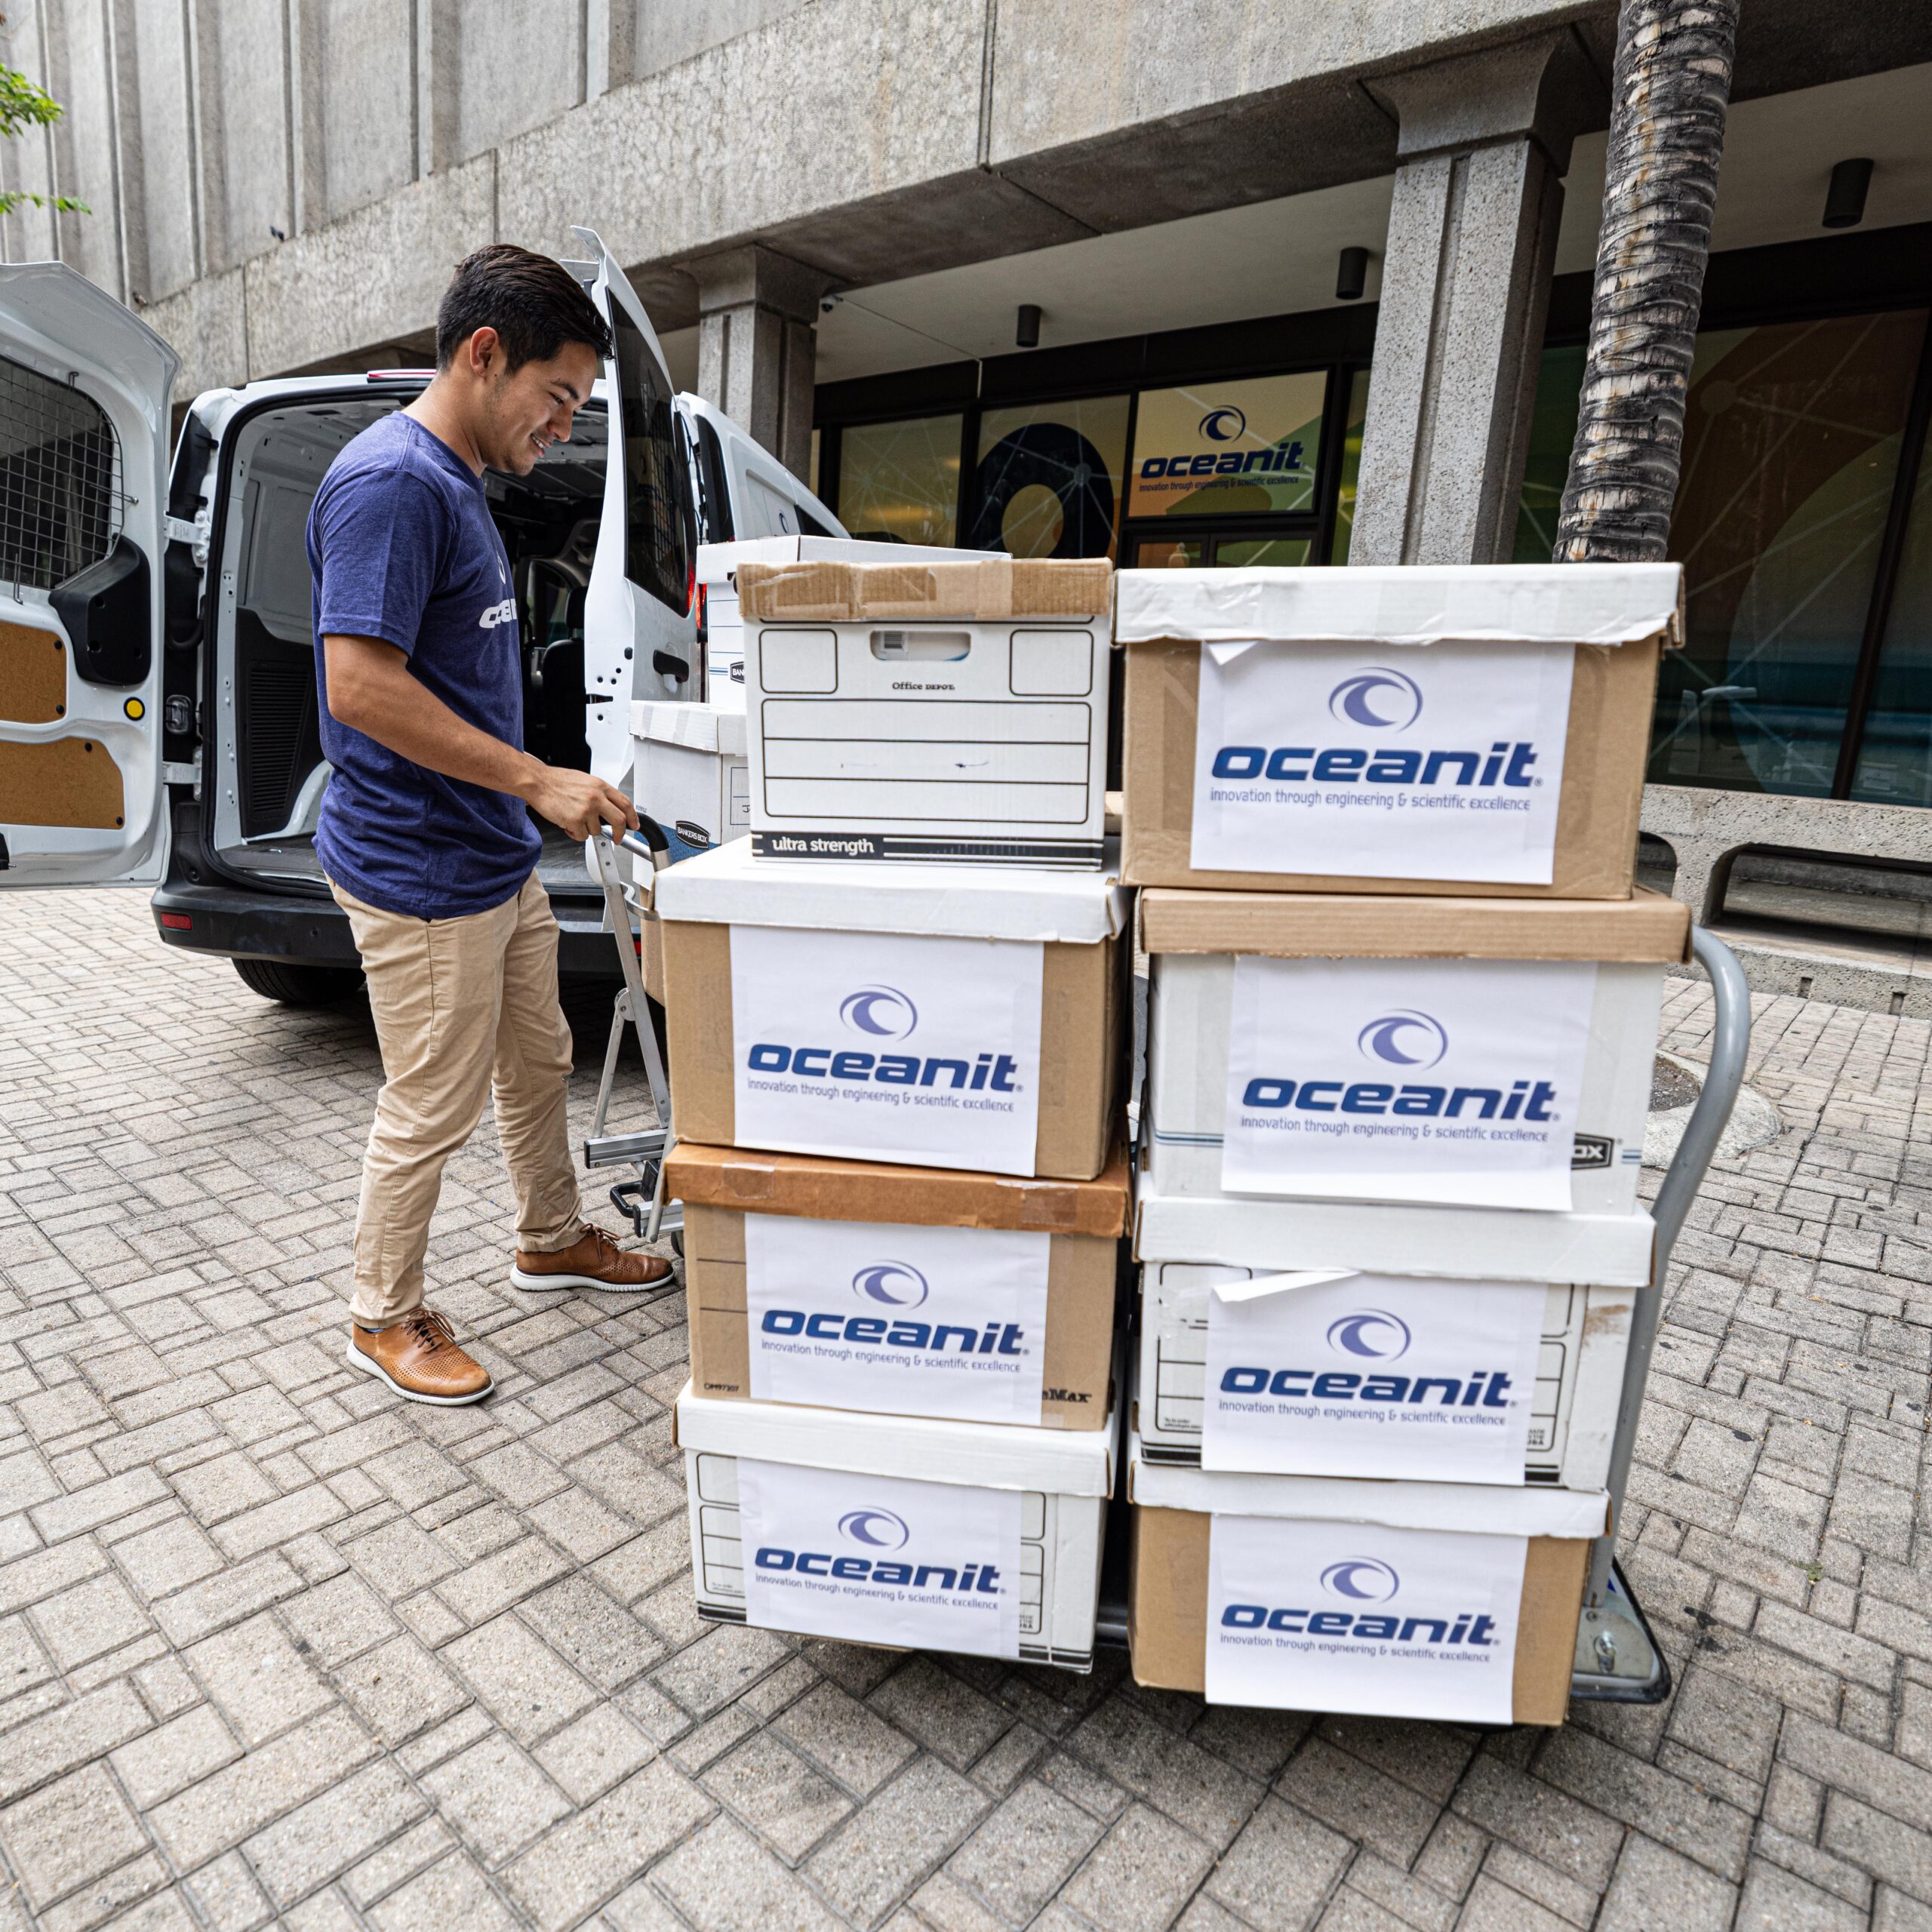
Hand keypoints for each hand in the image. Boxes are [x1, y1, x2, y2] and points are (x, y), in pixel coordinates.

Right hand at [523, 764, 638, 839]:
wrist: (538, 782)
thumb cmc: (557, 781)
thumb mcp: (585, 781)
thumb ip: (599, 794)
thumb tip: (608, 808)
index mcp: (600, 786)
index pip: (625, 803)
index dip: (632, 817)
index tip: (633, 825)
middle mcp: (596, 797)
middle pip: (619, 820)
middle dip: (620, 833)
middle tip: (617, 838)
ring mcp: (586, 809)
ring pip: (596, 830)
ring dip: (586, 829)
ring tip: (574, 819)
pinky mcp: (575, 820)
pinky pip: (581, 836)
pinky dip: (575, 833)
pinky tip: (567, 823)